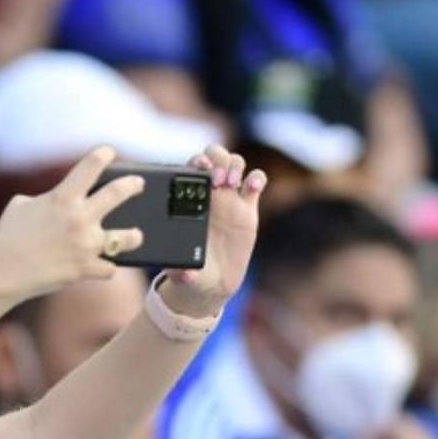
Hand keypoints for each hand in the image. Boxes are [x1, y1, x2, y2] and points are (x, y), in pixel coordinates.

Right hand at [0, 147, 144, 302]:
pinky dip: (104, 268)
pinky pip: (109, 268)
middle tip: (138, 184)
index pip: (91, 165)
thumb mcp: (20, 206)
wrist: (1, 272)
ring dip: (133, 236)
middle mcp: (80, 217)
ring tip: (135, 235)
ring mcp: (86, 244)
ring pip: (127, 237)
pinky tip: (103, 268)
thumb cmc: (6, 237)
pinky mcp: (85, 269)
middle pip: (119, 193)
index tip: (109, 153)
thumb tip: (57, 202)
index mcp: (62, 197)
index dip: (103, 155)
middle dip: (133, 185)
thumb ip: (46, 199)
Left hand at [159, 145, 266, 317]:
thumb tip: (186, 274)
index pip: (191, 168)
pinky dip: (257, 178)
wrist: (213, 282)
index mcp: (188, 202)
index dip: (196, 162)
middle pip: (215, 156)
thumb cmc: (190, 272)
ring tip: (232, 183)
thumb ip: (180, 271)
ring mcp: (230, 199)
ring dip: (235, 165)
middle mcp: (209, 195)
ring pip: (235, 163)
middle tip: (217, 180)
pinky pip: (256, 181)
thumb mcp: (180, 271)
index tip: (199, 170)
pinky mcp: (248, 208)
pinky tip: (252, 188)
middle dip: (218, 160)